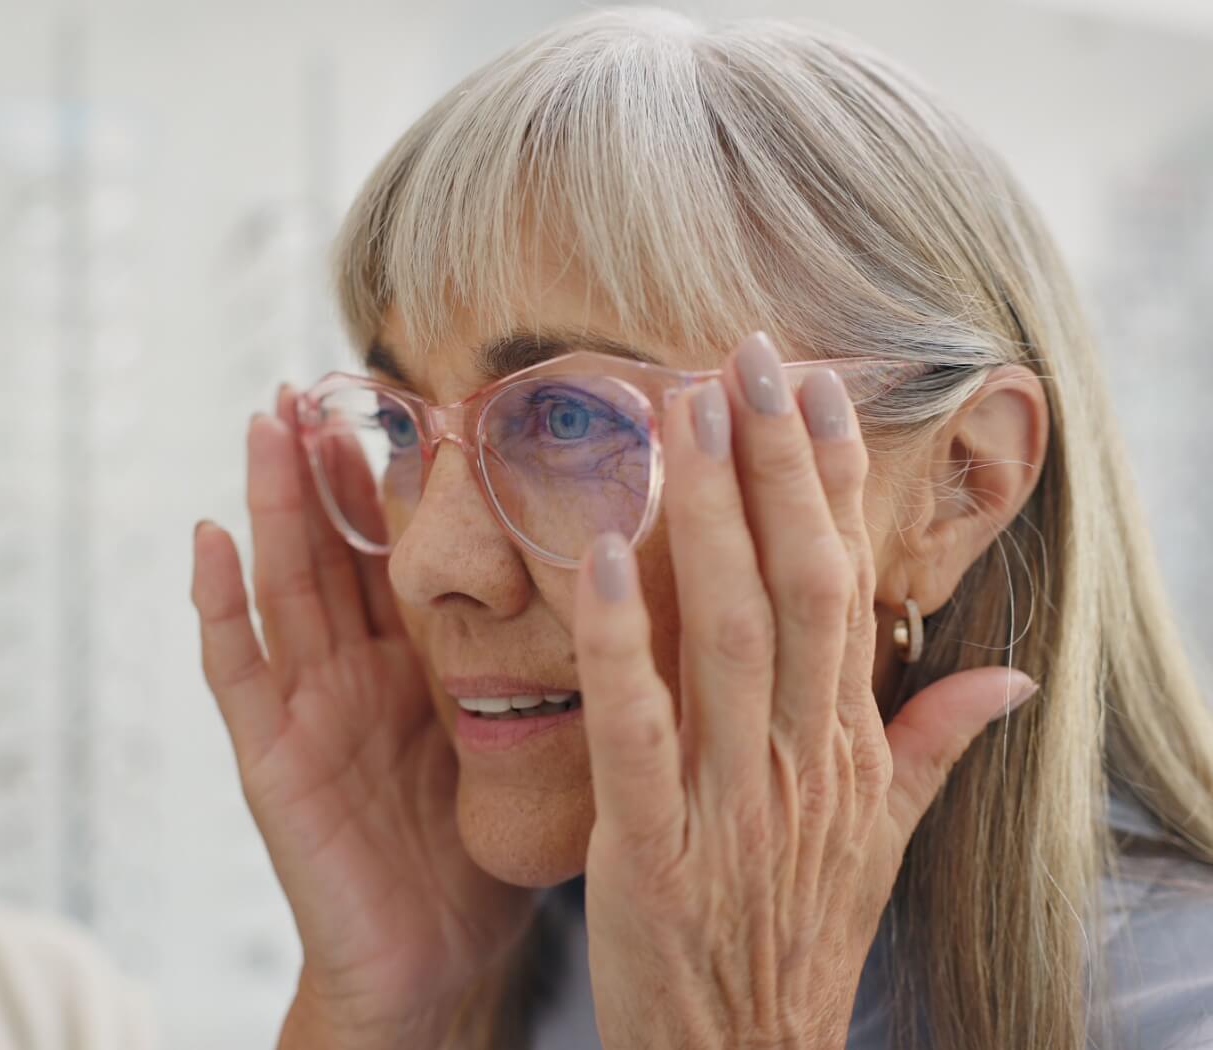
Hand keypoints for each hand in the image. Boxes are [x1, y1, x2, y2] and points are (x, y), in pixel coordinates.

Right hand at [192, 388, 531, 1049]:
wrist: (437, 964)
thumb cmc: (486, 856)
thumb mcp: (521, 738)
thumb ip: (544, 660)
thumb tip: (634, 563)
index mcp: (423, 663)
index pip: (408, 550)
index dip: (404, 476)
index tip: (419, 392)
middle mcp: (360, 672)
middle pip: (337, 548)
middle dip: (326, 465)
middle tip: (320, 377)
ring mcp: (309, 710)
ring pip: (284, 585)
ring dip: (271, 503)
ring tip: (268, 420)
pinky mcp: (273, 761)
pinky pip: (237, 675)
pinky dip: (217, 608)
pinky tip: (208, 540)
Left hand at [572, 334, 1036, 1048]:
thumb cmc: (798, 934)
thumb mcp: (883, 840)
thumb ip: (936, 744)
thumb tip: (1008, 670)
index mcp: (849, 748)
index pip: (850, 586)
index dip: (832, 482)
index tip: (813, 386)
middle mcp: (803, 759)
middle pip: (800, 586)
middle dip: (775, 466)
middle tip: (747, 354)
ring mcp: (732, 802)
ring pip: (729, 636)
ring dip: (708, 520)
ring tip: (682, 413)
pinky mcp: (653, 848)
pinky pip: (638, 730)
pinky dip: (622, 644)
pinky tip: (597, 558)